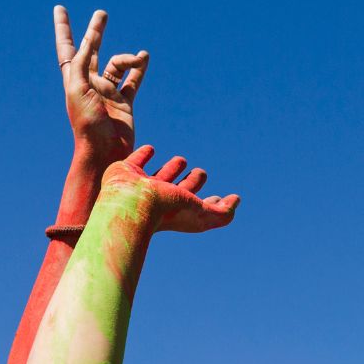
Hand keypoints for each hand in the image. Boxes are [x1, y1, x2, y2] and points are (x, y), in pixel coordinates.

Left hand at [55, 7, 147, 163]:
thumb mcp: (77, 90)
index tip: (59, 9)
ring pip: (117, 64)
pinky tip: (144, 56)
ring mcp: (107, 92)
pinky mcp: (124, 102)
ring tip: (138, 58)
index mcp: (74, 80)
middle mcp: (90, 83)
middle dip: (95, 31)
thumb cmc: (87, 125)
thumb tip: (86, 44)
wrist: (105, 153)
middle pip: (92, 50)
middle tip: (102, 14)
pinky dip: (139, 68)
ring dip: (128, 58)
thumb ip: (81, 64)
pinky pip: (133, 80)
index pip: (67, 49)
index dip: (63, 29)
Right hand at [103, 146, 239, 233]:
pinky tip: (150, 149)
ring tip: (181, 160)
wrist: (130, 203)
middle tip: (201, 173)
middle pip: (181, 191)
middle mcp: (161, 199)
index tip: (220, 198)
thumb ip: (223, 213)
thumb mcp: (202, 215)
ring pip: (161, 176)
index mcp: (178, 210)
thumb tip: (236, 200)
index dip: (210, 203)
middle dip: (193, 183)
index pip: (198, 207)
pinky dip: (144, 154)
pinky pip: (138, 160)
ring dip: (172, 169)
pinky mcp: (127, 172)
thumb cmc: (167, 211)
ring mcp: (143, 187)